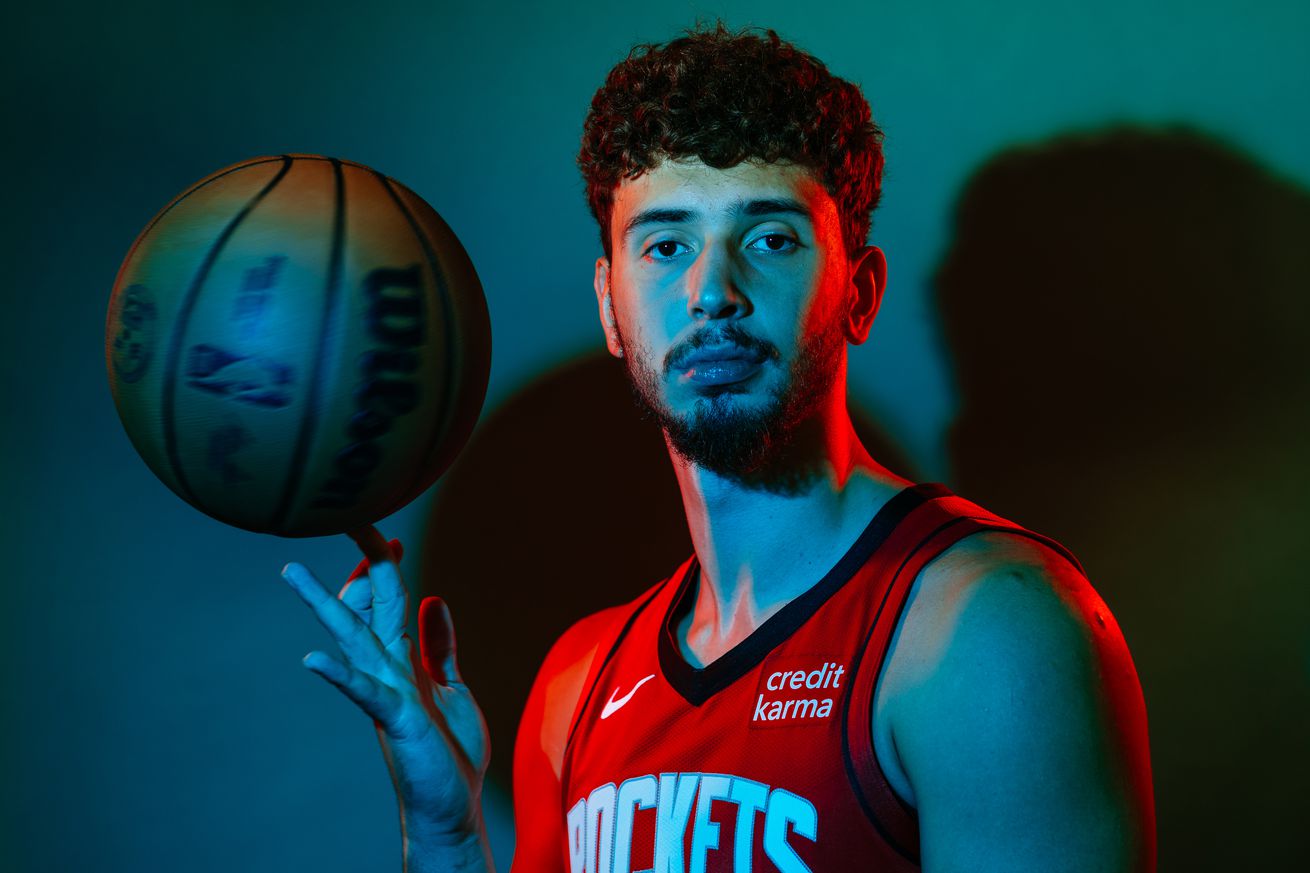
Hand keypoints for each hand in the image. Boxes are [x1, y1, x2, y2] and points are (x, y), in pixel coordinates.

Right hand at [281, 526, 489, 840]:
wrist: (451, 803)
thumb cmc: (449, 748)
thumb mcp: (450, 685)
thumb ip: (440, 646)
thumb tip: (434, 600)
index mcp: (403, 659)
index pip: (391, 598)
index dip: (389, 564)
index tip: (388, 531)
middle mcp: (388, 669)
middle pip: (368, 605)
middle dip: (361, 562)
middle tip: (346, 516)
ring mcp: (387, 692)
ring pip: (353, 638)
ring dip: (324, 604)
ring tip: (291, 573)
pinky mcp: (395, 719)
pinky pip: (363, 692)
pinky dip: (339, 674)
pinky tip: (312, 658)